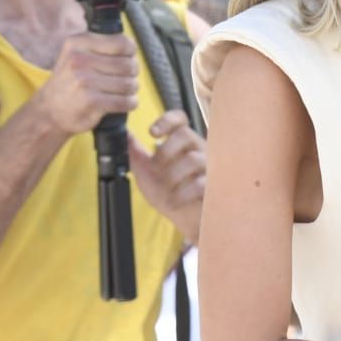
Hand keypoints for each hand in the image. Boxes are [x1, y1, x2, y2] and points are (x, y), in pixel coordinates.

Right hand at [26, 31, 140, 135]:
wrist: (48, 112)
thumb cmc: (69, 82)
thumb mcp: (76, 54)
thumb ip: (100, 46)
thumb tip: (132, 45)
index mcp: (78, 43)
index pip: (122, 43)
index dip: (130, 53)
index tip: (127, 59)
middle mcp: (80, 60)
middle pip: (128, 65)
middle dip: (132, 74)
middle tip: (124, 79)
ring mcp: (85, 81)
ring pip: (129, 84)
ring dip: (131, 90)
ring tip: (122, 92)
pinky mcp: (92, 101)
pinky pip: (125, 101)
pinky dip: (129, 103)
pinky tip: (122, 103)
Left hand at [131, 110, 205, 239]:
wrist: (184, 221)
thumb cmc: (170, 195)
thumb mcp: (147, 173)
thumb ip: (136, 153)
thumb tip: (124, 133)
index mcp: (183, 144)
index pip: (180, 119)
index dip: (167, 120)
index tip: (151, 133)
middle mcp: (199, 149)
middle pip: (186, 134)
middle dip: (165, 152)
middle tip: (158, 168)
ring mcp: (210, 166)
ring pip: (193, 159)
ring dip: (173, 176)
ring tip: (168, 189)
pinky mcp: (216, 185)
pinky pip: (201, 183)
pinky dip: (183, 194)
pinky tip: (176, 200)